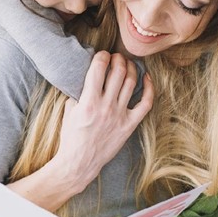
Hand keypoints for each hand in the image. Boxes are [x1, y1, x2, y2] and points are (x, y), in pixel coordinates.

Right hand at [50, 51, 153, 188]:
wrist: (79, 162)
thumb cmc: (71, 137)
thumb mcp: (69, 110)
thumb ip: (78, 93)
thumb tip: (87, 80)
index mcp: (88, 101)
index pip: (98, 68)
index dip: (102, 56)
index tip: (102, 54)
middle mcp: (106, 106)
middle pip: (118, 71)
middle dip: (118, 58)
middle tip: (116, 56)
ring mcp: (119, 115)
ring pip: (131, 83)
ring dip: (130, 68)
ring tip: (127, 63)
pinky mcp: (129, 125)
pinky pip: (145, 103)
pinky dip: (148, 88)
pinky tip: (146, 78)